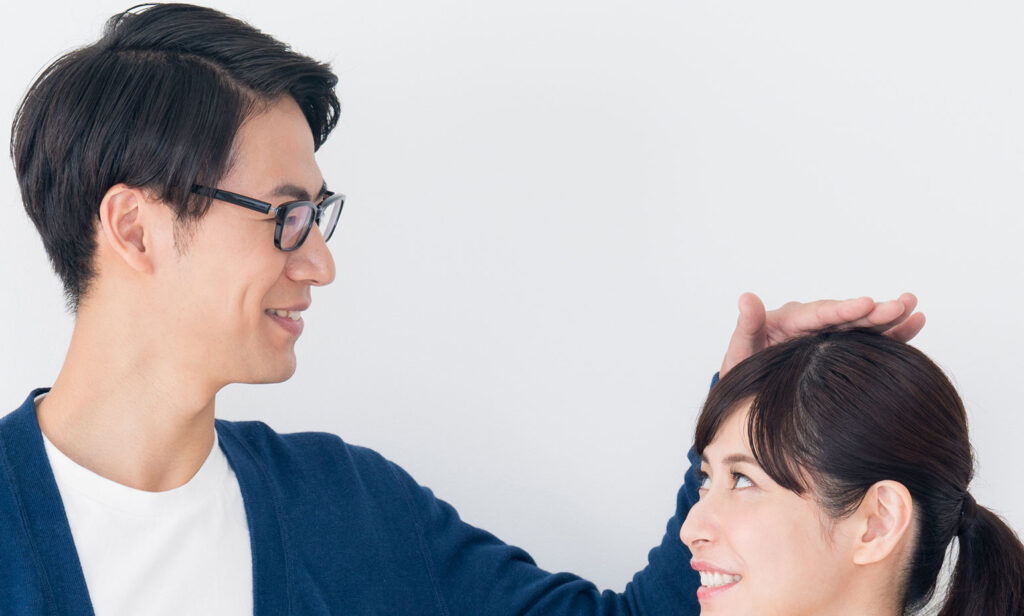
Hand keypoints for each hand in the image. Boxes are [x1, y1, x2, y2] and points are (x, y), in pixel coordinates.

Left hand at [719, 292, 925, 376]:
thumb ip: (748, 326)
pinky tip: (916, 323)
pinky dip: (893, 334)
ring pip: (862, 325)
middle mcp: (813, 325)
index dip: (842, 309)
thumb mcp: (740, 352)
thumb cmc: (744, 373)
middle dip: (872, 311)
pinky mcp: (843, 350)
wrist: (751, 397)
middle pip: (846, 316)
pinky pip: (870, 340)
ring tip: (913, 307)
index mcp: (789, 321)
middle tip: (900, 304)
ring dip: (888, 317)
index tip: (865, 304)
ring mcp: (830, 337)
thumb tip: (746, 297)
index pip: (818, 313)